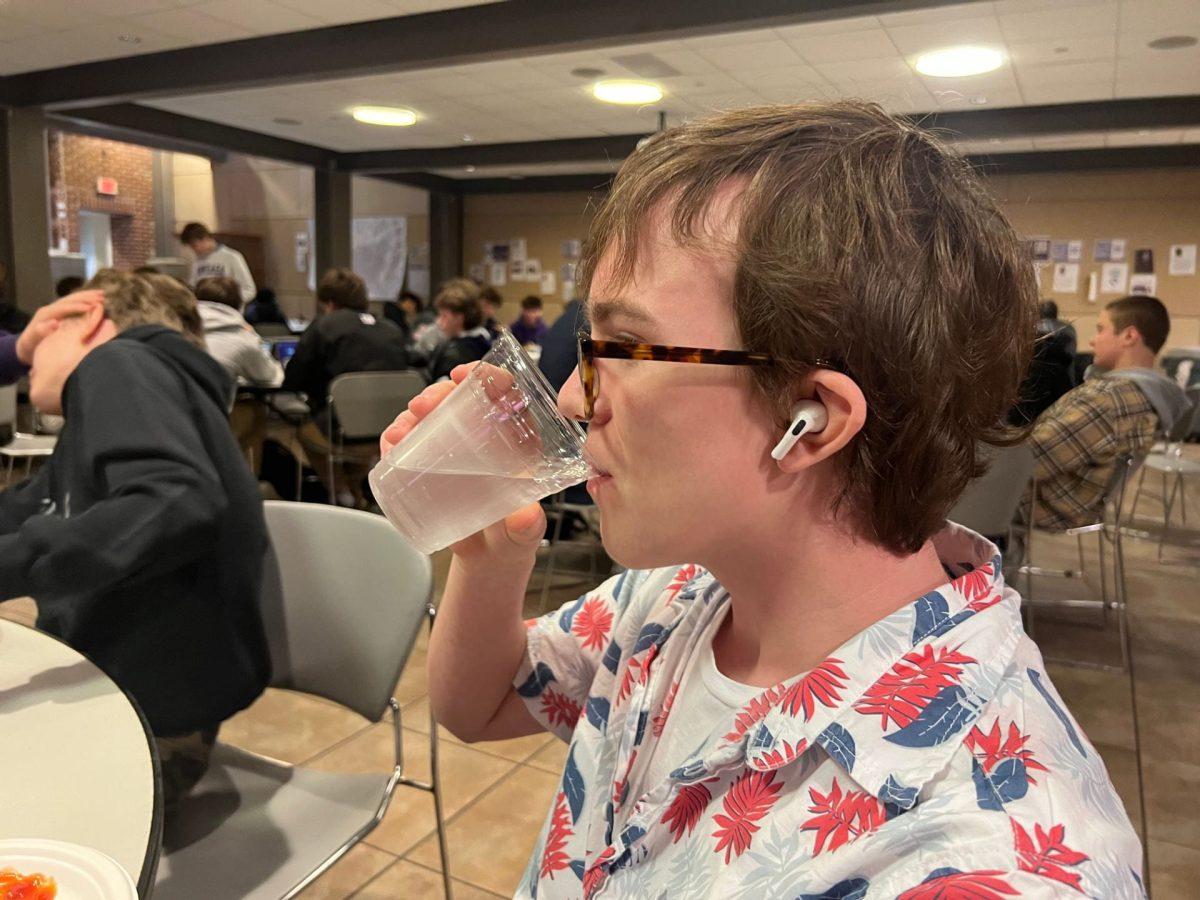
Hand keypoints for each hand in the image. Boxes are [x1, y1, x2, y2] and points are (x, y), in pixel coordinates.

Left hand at [16, 290, 104, 364]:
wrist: (24, 348)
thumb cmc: (30, 347)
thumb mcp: (32, 341)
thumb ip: (40, 332)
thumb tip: (54, 322)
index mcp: (45, 314)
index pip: (64, 307)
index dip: (77, 306)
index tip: (92, 306)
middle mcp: (50, 309)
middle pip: (70, 299)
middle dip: (86, 297)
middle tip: (102, 296)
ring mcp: (54, 310)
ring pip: (72, 299)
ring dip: (87, 296)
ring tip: (102, 294)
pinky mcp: (59, 314)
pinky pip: (73, 304)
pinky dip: (85, 301)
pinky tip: (95, 301)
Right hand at [380, 362, 545, 562]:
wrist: (487, 560)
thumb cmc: (513, 539)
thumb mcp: (522, 534)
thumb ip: (527, 527)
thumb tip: (526, 518)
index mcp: (517, 443)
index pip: (506, 396)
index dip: (486, 377)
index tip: (463, 375)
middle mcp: (486, 438)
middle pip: (463, 400)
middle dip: (438, 394)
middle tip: (419, 408)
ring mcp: (457, 450)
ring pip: (434, 417)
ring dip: (411, 416)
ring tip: (398, 433)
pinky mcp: (434, 465)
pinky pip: (413, 442)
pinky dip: (397, 438)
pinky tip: (390, 445)